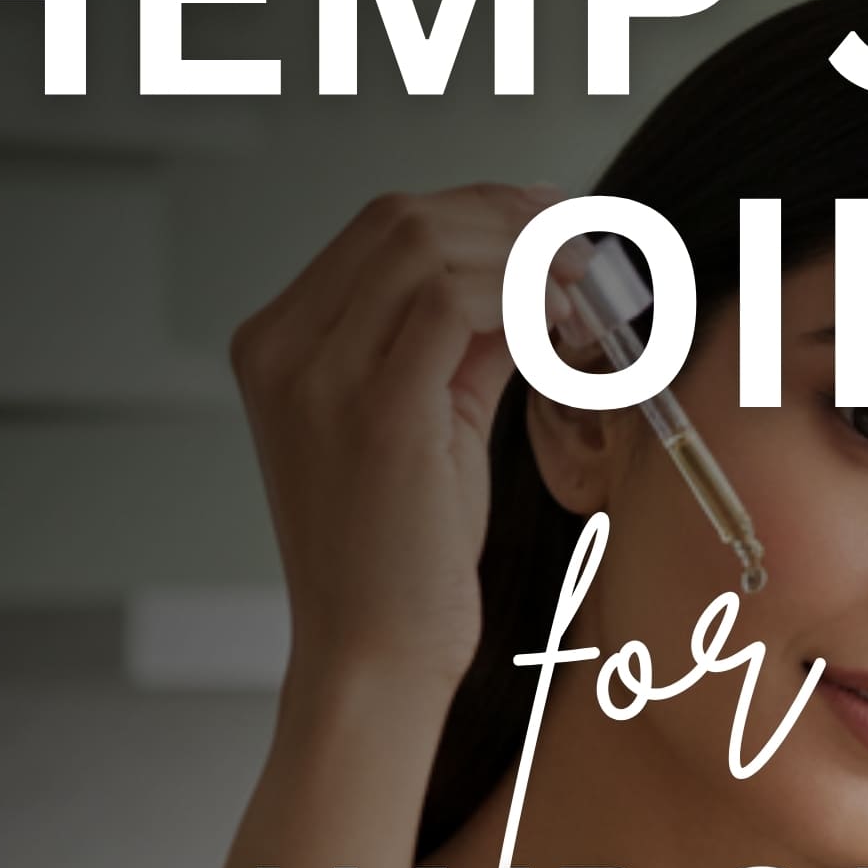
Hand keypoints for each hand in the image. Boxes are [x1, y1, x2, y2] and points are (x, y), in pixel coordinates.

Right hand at [228, 183, 552, 699]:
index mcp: (279, 344)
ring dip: (525, 255)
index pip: (381, 230)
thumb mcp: (427, 428)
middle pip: (402, 219)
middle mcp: (283, 346)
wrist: (372, 656)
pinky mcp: (376, 409)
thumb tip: (528, 287)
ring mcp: (319, 373)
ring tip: (588, 293)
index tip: (554, 226)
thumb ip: (460, 350)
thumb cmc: (401, 563)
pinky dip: (521, 296)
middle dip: (509, 219)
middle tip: (588, 248)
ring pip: (429, 247)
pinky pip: (454, 303)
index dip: (479, 212)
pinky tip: (565, 326)